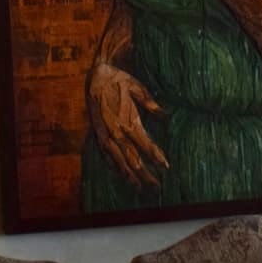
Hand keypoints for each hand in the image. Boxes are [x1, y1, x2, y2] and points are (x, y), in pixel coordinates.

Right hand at [87, 63, 168, 188]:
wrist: (95, 76)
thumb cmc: (119, 80)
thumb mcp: (137, 87)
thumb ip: (150, 103)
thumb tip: (165, 115)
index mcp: (127, 121)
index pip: (145, 145)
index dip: (156, 156)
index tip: (166, 166)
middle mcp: (116, 132)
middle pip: (132, 158)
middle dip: (144, 173)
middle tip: (155, 186)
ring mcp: (105, 134)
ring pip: (117, 160)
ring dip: (128, 174)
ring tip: (138, 186)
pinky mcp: (97, 132)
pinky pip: (105, 153)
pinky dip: (112, 164)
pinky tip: (119, 172)